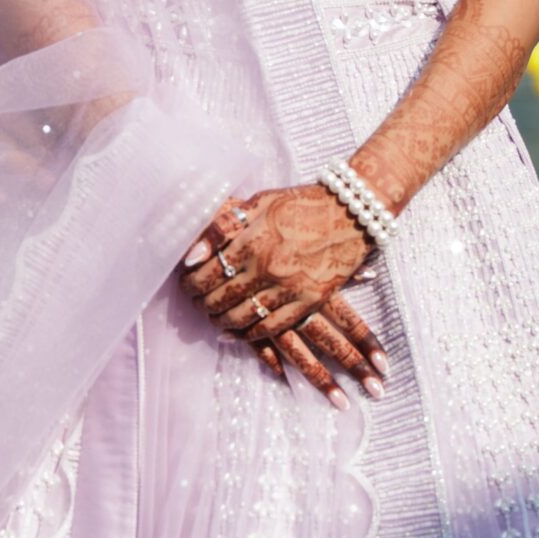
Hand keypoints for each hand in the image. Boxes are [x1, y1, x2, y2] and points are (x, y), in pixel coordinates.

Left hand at [178, 191, 387, 404]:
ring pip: (241, 318)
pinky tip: (237, 333)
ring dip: (221, 322)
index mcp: (251, 240)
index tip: (186, 284)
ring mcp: (289, 287)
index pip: (206, 273)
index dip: (190, 283)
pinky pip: (271, 328)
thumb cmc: (300, 204)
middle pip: (219, 298)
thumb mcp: (259, 202)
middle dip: (201, 304)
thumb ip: (223, 226)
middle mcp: (267, 267)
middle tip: (196, 302)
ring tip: (214, 317)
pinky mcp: (308, 301)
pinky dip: (249, 335)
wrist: (351, 213)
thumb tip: (191, 256)